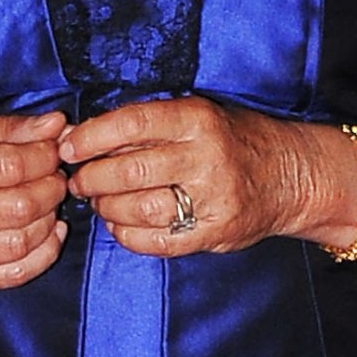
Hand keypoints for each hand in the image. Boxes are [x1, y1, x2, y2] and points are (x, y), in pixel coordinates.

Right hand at [0, 112, 68, 290]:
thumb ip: (5, 129)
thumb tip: (56, 125)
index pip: (12, 165)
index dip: (45, 154)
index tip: (52, 146)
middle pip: (23, 205)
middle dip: (52, 185)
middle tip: (55, 172)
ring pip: (22, 241)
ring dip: (50, 218)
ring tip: (49, 199)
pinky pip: (12, 274)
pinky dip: (43, 255)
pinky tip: (50, 232)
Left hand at [59, 98, 336, 256]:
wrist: (290, 174)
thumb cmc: (232, 138)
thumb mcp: (198, 115)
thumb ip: (150, 124)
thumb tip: (84, 134)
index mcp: (196, 118)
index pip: (132, 123)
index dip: (91, 135)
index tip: (66, 146)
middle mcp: (205, 155)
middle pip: (129, 170)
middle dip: (91, 178)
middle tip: (76, 181)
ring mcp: (212, 197)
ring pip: (139, 207)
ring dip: (106, 208)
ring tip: (99, 203)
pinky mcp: (215, 232)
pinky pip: (157, 240)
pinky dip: (127, 235)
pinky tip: (120, 225)